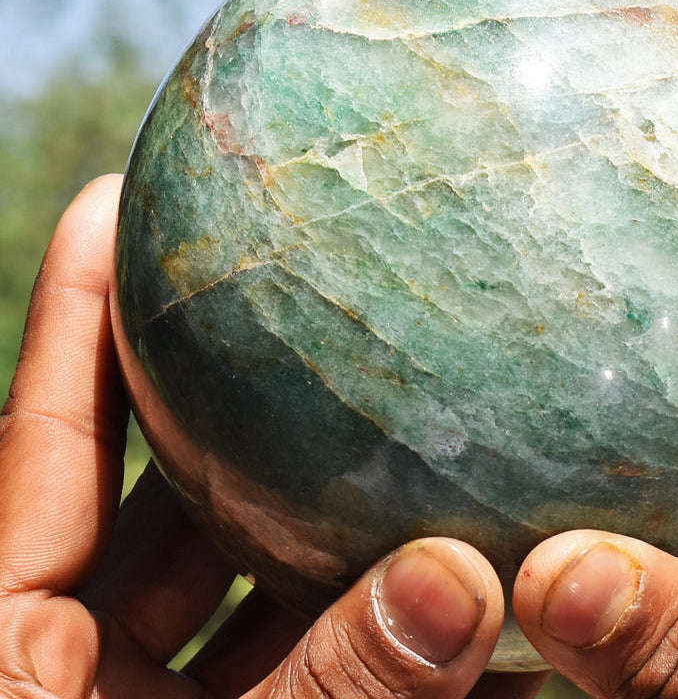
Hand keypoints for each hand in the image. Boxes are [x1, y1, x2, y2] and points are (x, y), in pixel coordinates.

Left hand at [0, 176, 544, 698]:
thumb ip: (337, 685)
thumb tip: (466, 574)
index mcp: (11, 650)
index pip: (40, 432)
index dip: (76, 305)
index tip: (117, 193)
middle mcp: (70, 659)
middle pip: (158, 484)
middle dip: (236, 397)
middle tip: (311, 299)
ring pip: (233, 564)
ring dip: (314, 508)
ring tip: (395, 421)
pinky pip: (286, 649)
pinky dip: (352, 613)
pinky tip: (439, 576)